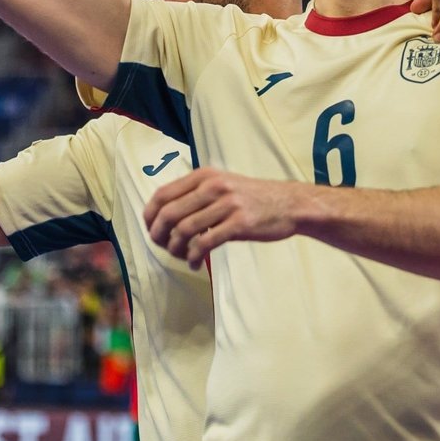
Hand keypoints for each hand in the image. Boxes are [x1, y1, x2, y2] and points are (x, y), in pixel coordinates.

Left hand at [144, 168, 302, 268]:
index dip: (150, 216)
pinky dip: (194, 257)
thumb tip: (164, 215)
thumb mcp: (222, 184)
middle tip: (164, 248)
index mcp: (204, 176)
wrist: (289, 204)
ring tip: (183, 257)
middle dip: (159, 235)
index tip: (151, 231)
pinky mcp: (239, 224)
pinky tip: (196, 264)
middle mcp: (213, 186)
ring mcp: (227, 204)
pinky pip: (206, 243)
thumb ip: (196, 194)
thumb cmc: (252, 198)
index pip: (162, 194)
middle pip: (169, 213)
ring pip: (184, 230)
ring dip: (176, 249)